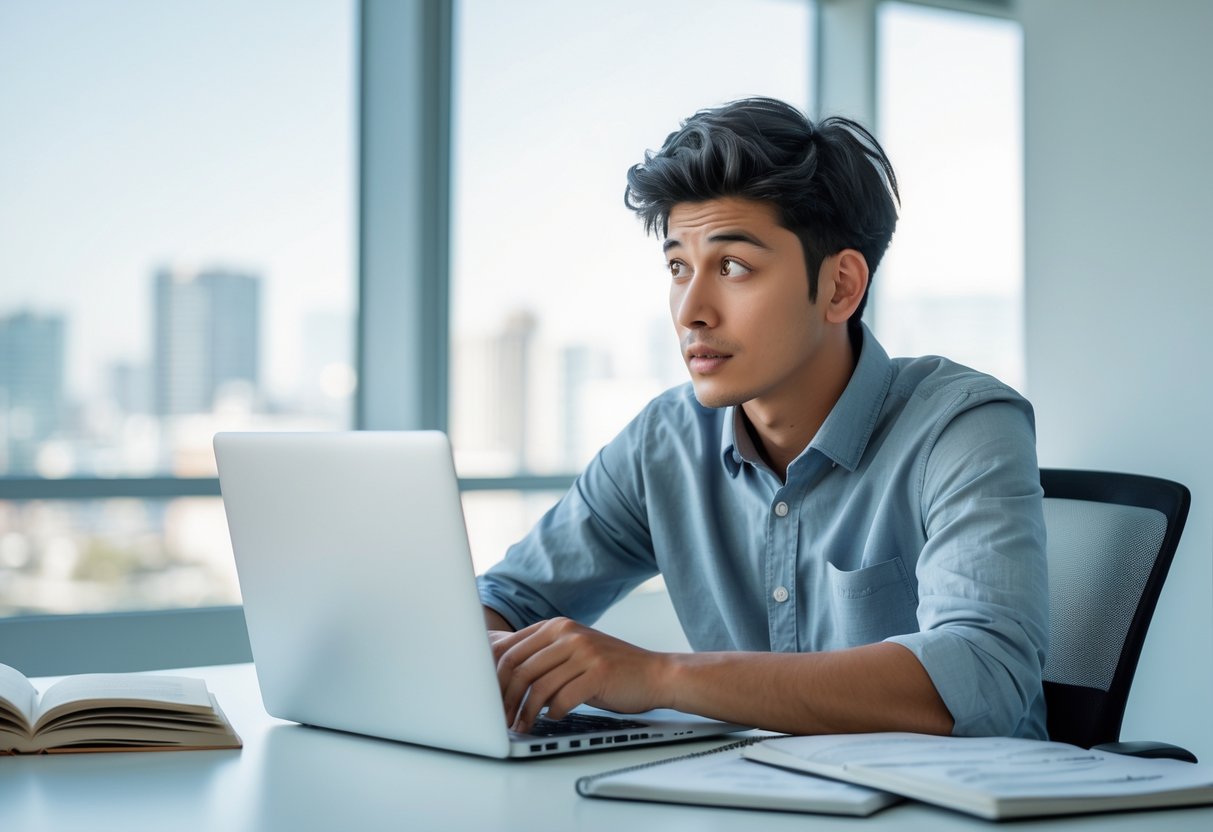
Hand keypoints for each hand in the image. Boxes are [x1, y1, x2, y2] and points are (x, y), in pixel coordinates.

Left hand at [490, 617, 669, 732]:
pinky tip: (554, 717)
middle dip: (504, 698)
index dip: (492, 677)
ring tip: (523, 726)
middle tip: (500, 718)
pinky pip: (562, 698)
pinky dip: (553, 712)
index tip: (486, 698)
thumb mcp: (573, 654)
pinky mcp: (598, 672)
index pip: (509, 648)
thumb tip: (500, 676)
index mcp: (557, 626)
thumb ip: (542, 658)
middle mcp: (568, 633)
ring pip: (538, 685)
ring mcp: (584, 651)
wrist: (656, 674)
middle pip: (518, 667)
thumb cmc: (610, 669)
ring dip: (526, 712)